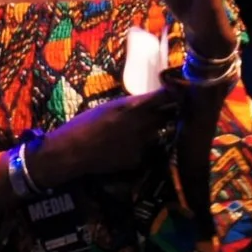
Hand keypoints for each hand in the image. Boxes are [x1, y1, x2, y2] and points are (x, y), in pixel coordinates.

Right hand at [26, 89, 180, 189]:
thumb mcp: (107, 108)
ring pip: (161, 134)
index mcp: (132, 106)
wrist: (70, 152)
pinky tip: (129, 149)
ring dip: (158, 132)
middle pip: (169, 115)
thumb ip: (129, 106)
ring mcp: (142, 142)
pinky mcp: (139, 159)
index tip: (180, 92)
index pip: (166, 96)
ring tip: (145, 132)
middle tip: (169, 112)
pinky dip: (143, 150)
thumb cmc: (82, 125)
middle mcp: (142, 123)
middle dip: (170, 113)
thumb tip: (145, 103)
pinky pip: (148, 151)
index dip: (176, 93)